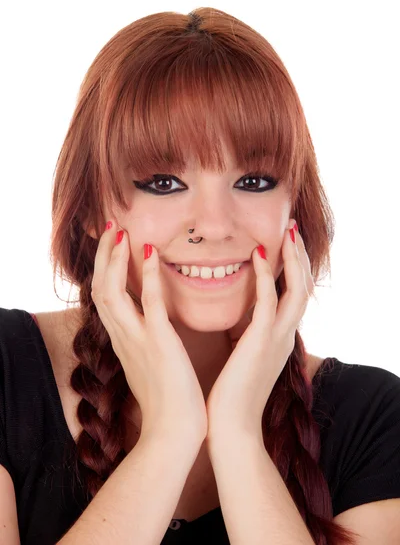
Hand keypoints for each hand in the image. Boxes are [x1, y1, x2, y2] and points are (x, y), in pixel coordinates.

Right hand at [91, 220, 207, 443]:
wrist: (174, 434)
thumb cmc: (168, 404)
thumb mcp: (150, 368)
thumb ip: (147, 345)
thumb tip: (154, 330)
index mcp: (123, 342)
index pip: (105, 298)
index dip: (104, 270)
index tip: (112, 246)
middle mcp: (124, 338)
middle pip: (100, 289)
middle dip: (103, 257)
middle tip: (111, 228)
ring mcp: (138, 340)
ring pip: (112, 292)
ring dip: (114, 260)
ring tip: (120, 232)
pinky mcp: (159, 344)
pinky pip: (148, 303)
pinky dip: (146, 276)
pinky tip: (151, 253)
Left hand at [205, 219, 313, 440]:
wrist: (231, 429)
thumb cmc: (232, 396)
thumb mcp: (246, 358)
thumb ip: (248, 336)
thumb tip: (240, 321)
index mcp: (281, 338)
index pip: (295, 294)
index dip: (294, 267)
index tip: (286, 243)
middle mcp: (286, 335)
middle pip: (303, 286)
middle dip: (300, 256)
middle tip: (292, 228)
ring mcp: (277, 339)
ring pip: (296, 289)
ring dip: (293, 258)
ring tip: (287, 232)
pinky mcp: (262, 342)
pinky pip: (269, 301)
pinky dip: (265, 276)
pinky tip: (257, 254)